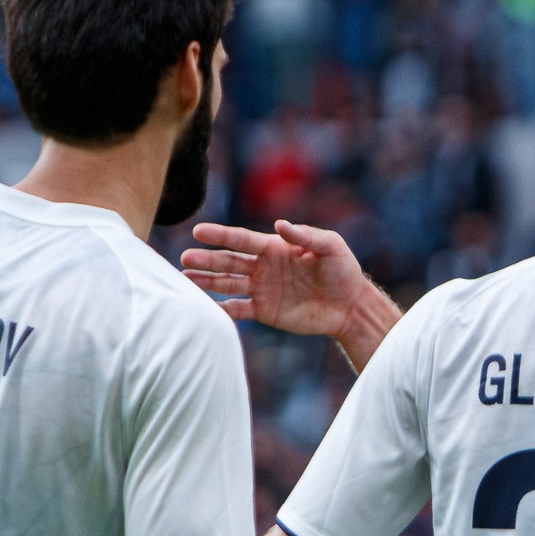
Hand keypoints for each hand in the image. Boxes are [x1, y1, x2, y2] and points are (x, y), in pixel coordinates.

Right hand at [182, 220, 372, 339]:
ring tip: (184, 278)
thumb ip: (305, 236)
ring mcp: (262, 289)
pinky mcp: (265, 311)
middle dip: (207, 259)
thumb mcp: (330, 246)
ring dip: (206, 281)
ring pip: (228, 283)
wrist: (350, 306)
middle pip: (229, 261)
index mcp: (275, 248)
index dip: (221, 235)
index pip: (242, 239)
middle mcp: (264, 267)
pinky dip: (221, 309)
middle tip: (184, 258)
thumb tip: (279, 224)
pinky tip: (204, 307)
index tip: (199, 231)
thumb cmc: (343, 270)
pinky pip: (238, 309)